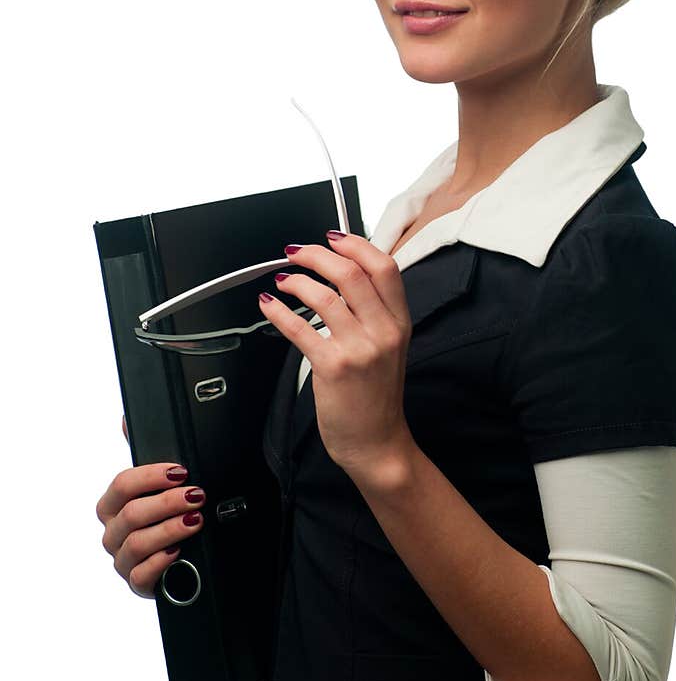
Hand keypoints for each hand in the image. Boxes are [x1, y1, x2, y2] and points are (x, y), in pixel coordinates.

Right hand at [96, 462, 206, 597]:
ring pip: (137, 544)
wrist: (183, 558)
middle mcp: (113, 533)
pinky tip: (178, 553)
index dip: (151, 476)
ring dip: (169, 529)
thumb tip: (127, 420)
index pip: (122, 485)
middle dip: (168, 502)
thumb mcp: (161, 485)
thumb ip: (146, 453)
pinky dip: (160, 563)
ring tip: (196, 521)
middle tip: (197, 496)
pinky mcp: (137, 584)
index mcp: (112, 506)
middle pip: (132, 514)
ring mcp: (122, 560)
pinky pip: (141, 576)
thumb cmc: (166, 517)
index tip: (181, 471)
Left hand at [258, 231, 413, 475]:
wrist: (377, 442)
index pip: (384, 267)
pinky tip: (270, 305)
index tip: (332, 238)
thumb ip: (373, 312)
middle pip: (351, 273)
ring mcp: (360, 349)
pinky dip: (278, 311)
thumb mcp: (389, 347)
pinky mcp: (333, 367)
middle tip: (296, 253)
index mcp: (400, 322)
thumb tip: (342, 275)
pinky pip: (299, 327)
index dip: (356, 245)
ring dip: (295, 281)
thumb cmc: (376, 396)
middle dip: (316, 255)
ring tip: (283, 282)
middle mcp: (383, 331)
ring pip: (324, 295)